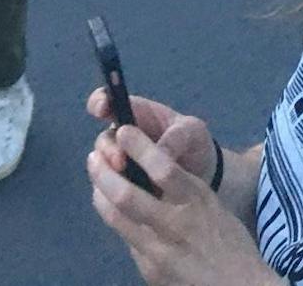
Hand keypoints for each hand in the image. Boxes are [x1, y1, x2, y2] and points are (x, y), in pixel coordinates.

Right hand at [86, 89, 216, 184]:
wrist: (202, 176)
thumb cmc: (194, 144)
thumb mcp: (193, 133)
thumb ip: (177, 137)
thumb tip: (160, 153)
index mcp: (138, 114)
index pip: (109, 101)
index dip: (100, 102)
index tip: (101, 109)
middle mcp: (124, 138)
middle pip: (103, 140)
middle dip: (108, 150)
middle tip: (121, 162)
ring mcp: (122, 164)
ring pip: (103, 167)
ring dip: (110, 174)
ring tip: (130, 183)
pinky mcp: (123, 188)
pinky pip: (108, 192)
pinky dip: (113, 195)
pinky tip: (126, 201)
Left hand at [89, 122, 272, 285]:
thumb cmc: (228, 241)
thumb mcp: (211, 206)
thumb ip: (182, 191)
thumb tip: (148, 173)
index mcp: (197, 200)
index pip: (163, 168)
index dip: (139, 147)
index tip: (124, 129)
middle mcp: (175, 225)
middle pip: (127, 196)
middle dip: (104, 173)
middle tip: (94, 155)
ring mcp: (158, 252)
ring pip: (118, 219)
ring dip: (101, 194)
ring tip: (96, 177)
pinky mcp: (149, 272)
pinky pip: (128, 240)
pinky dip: (118, 221)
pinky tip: (113, 210)